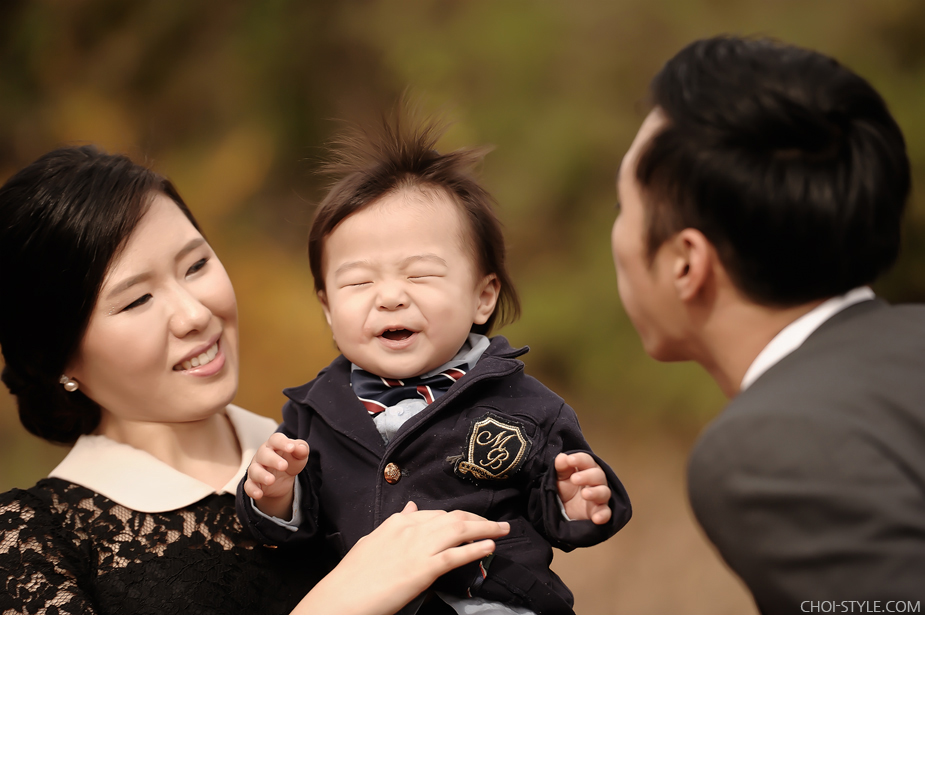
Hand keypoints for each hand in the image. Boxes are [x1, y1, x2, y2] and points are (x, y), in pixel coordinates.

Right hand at [243, 432, 308, 517]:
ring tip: (271, 480)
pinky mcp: (253, 483)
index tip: (291, 448)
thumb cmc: (290, 460)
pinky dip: (252, 490)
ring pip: (254, 470)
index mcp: (274, 445)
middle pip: (264, 454)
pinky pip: (248, 486)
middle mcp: (262, 455)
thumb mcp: (299, 455)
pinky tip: (259, 494)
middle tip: (284, 466)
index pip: (275, 439)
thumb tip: (300, 448)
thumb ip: (301, 449)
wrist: (283, 479)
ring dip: (261, 475)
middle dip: (273, 460)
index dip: (282, 442)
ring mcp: (256, 469)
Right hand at [290, 501, 509, 613]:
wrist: (341, 596)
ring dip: (486, 529)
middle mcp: (411, 529)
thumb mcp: (374, 540)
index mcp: (398, 522)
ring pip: (459, 531)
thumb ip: (397, 524)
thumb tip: (413, 507)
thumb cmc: (353, 574)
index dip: (461, 516)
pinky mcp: (423, 570)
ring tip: (504, 530)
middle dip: (479, 519)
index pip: (437, 514)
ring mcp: (418, 549)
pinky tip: (490, 547)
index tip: (474, 520)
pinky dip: (475, 549)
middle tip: (498, 524)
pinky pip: (455, 555)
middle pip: (454, 518)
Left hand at [554, 452, 611, 523]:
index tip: (570, 460)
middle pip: (598, 475)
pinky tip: (596, 518)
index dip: (580, 459)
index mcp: (587, 469)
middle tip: (574, 479)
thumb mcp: (559, 477)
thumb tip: (562, 457)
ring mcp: (599, 497)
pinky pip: (606, 513)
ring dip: (595, 492)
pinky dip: (603, 515)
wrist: (563, 509)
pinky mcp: (599, 512)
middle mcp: (596, 482)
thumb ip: (561, 467)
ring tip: (585, 494)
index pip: (587, 461)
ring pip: (604, 492)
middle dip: (587, 476)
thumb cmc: (565, 488)